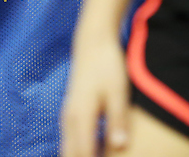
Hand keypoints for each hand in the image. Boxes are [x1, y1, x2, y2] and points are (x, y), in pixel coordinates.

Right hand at [61, 29, 130, 156]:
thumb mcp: (117, 91)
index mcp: (80, 116)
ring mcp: (68, 115)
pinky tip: (95, 153)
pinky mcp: (71, 112)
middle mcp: (70, 119)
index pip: (84, 154)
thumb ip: (118, 119)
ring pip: (68, 149)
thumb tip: (120, 146)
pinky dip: (78, 151)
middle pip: (70, 155)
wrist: (94, 42)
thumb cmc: (107, 65)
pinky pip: (70, 140)